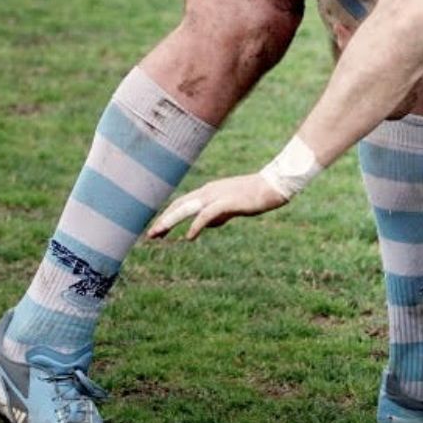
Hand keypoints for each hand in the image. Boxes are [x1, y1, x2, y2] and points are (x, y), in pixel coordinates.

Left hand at [147, 173, 287, 241]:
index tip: (158, 230)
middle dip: (163, 220)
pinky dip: (195, 226)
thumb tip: (206, 225)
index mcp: (208, 191)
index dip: (168, 216)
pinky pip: (206, 214)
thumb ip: (218, 215)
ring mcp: (216, 195)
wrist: (272, 186)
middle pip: (179, 205)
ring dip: (170, 221)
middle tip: (150, 235)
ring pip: (186, 208)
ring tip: (158, 234)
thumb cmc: (254, 196)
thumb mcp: (232, 207)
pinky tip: (189, 237)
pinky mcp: (226, 201)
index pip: (182, 204)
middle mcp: (208, 191)